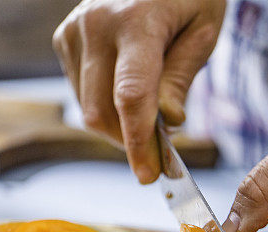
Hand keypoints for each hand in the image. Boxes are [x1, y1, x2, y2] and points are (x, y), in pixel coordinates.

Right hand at [53, 0, 225, 183]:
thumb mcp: (203, 30)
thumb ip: (181, 77)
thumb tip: (169, 123)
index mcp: (136, 21)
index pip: (131, 96)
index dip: (139, 142)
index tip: (148, 175)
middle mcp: (96, 25)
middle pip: (102, 111)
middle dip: (129, 140)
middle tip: (160, 147)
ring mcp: (74, 31)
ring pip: (87, 108)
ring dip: (118, 125)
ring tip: (148, 108)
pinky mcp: (64, 39)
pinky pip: (80, 92)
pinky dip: (105, 105)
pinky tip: (125, 86)